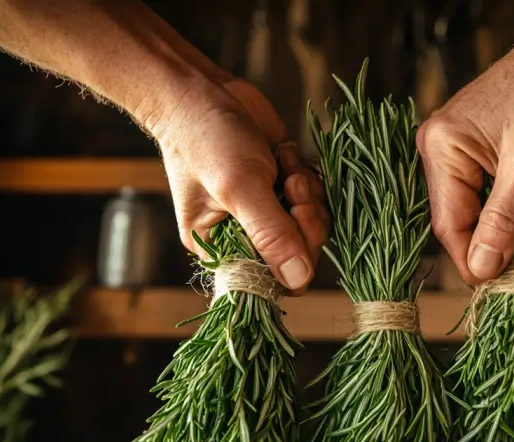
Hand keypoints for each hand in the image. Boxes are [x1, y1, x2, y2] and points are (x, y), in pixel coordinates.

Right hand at [150, 78, 327, 293]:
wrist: (201, 90)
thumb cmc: (206, 138)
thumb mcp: (239, 188)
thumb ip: (271, 234)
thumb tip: (298, 279)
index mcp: (221, 249)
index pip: (271, 279)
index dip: (293, 259)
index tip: (294, 221)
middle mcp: (244, 236)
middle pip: (299, 253)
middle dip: (305, 220)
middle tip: (292, 185)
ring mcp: (266, 212)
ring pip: (310, 225)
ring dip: (308, 195)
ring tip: (286, 168)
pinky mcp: (281, 188)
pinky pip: (313, 200)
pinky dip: (309, 180)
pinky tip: (288, 158)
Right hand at [417, 34, 513, 284]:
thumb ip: (503, 223)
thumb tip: (480, 271)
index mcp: (440, 149)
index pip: (448, 224)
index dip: (474, 259)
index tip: (502, 284)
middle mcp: (444, 150)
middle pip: (470, 218)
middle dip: (513, 224)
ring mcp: (466, 149)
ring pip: (494, 208)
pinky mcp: (489, 150)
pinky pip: (507, 192)